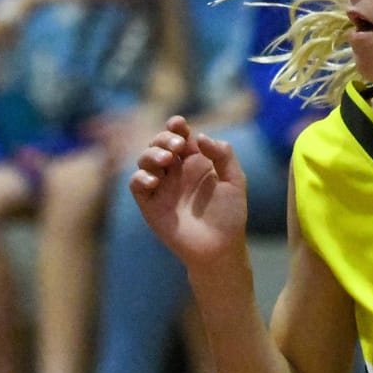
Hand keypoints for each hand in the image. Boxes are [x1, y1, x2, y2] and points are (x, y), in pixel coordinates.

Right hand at [128, 115, 249, 266]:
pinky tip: (155, 181)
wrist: (220, 248)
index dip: (176, 126)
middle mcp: (175, 172)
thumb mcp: (235, 180)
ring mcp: (161, 187)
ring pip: (145, 160)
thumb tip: (199, 136)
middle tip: (177, 147)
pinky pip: (137, 185)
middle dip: (164, 139)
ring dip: (151, 154)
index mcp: (194, 162)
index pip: (180, 136)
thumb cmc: (229, 216)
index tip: (178, 124)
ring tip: (166, 161)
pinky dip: (141, 178)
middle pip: (159, 144)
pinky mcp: (150, 205)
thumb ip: (223, 155)